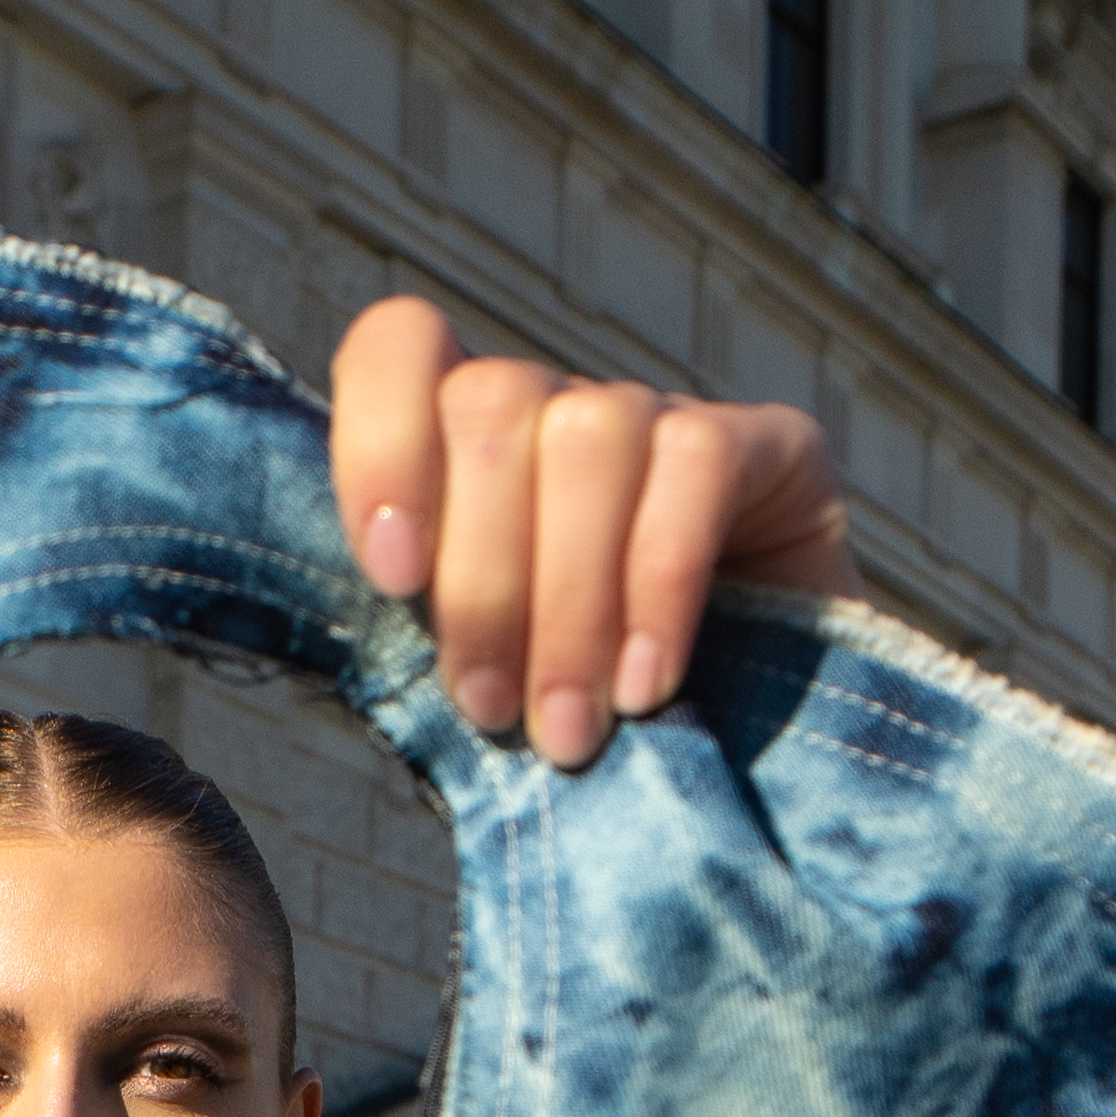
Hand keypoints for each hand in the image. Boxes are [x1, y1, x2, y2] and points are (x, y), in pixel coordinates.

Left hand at [330, 298, 857, 769]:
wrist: (751, 766)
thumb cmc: (579, 731)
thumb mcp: (479, 681)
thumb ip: (418, 634)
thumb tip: (345, 631)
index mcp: (462, 450)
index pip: (400, 350)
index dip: (382, 445)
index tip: (393, 579)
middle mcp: (556, 410)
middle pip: (490, 407)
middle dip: (482, 582)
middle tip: (491, 712)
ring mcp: (662, 418)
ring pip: (586, 436)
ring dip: (568, 603)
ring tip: (570, 729)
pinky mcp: (769, 447)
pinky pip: (696, 469)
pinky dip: (659, 585)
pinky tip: (645, 683)